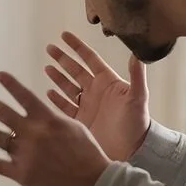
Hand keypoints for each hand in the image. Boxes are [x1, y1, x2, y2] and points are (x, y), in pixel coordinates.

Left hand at [0, 73, 109, 185]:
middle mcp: (32, 133)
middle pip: (2, 112)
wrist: (92, 182)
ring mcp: (25, 154)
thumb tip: (41, 112)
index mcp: (46, 119)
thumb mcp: (74, 127)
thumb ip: (53, 118)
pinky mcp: (22, 174)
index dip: (10, 84)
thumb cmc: (88, 154)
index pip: (24, 96)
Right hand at [45, 32, 150, 162]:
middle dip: (62, 59)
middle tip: (49, 48)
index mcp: (107, 82)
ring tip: (46, 67)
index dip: (77, 47)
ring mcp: (87, 106)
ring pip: (68, 87)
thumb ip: (136, 76)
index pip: (90, 59)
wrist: (132, 149)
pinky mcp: (81, 122)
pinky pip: (66, 107)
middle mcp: (95, 91)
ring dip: (58, 77)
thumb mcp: (138, 97)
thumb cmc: (138, 122)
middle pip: (75, 70)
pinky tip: (48, 92)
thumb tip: (137, 54)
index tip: (64, 35)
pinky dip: (57, 99)